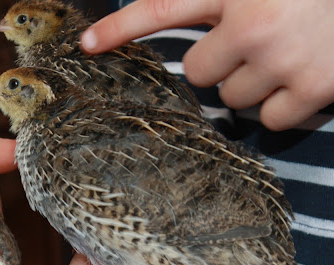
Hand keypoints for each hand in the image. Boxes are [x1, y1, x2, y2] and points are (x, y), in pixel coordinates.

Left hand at [80, 0, 333, 130]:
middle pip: (198, 72)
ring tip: (286, 52)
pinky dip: (283, 106)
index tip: (86, 43)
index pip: (162, 7)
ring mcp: (283, 59)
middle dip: (219, 62)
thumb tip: (192, 20)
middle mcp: (252, 25)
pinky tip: (304, 76)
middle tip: (255, 39)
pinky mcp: (316, 88)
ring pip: (232, 99)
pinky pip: (270, 121)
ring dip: (252, 83)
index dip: (121, 26)